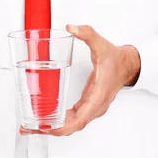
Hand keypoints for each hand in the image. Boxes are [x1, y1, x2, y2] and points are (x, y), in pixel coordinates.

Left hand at [20, 24, 140, 136]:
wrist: (128, 64)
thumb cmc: (116, 59)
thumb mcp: (101, 44)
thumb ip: (87, 34)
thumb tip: (72, 28)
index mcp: (97, 97)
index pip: (79, 120)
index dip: (62, 126)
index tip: (47, 128)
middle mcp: (95, 107)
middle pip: (71, 126)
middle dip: (50, 129)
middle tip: (29, 128)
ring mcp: (92, 107)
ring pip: (71, 124)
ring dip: (53, 126)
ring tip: (32, 125)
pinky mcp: (88, 104)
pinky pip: (73, 117)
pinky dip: (60, 120)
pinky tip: (47, 118)